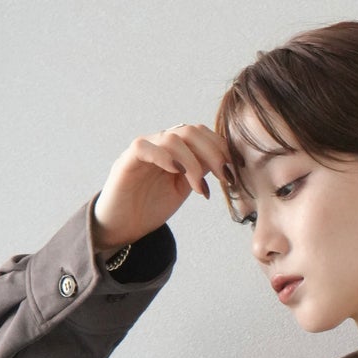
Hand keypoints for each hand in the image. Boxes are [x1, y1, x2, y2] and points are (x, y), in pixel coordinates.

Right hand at [91, 122, 234, 252]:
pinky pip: (144, 147)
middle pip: (191, 131)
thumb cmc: (151, 207)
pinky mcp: (127, 161)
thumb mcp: (184, 188)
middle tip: (224, 176)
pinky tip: (177, 172)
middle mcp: (160, 144)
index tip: (234, 170)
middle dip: (213, 152)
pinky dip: (164, 156)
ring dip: (193, 162)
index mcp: (175, 149)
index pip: (201, 134)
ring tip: (200, 187)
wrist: (123, 226)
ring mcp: (144, 150)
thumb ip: (199, 172)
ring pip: (172, 138)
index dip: (220, 147)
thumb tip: (226, 164)